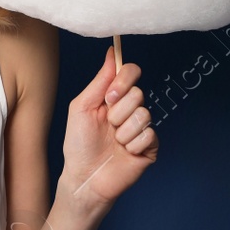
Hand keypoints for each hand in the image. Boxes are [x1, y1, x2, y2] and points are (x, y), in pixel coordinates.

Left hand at [59, 46, 158, 209]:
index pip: (131, 73)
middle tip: (108, 125)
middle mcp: (130, 110)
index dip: (124, 80)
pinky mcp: (150, 147)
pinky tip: (124, 153)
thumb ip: (99, 80)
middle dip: (118, 112)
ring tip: (114, 142)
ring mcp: (141, 128)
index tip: (110, 95)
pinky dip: (132, 145)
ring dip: (123, 131)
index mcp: (114, 98)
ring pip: (143, 115)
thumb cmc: (79, 144)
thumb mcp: (82, 107)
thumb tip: (111, 52)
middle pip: (138, 94)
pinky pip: (149, 135)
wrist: (84, 177)